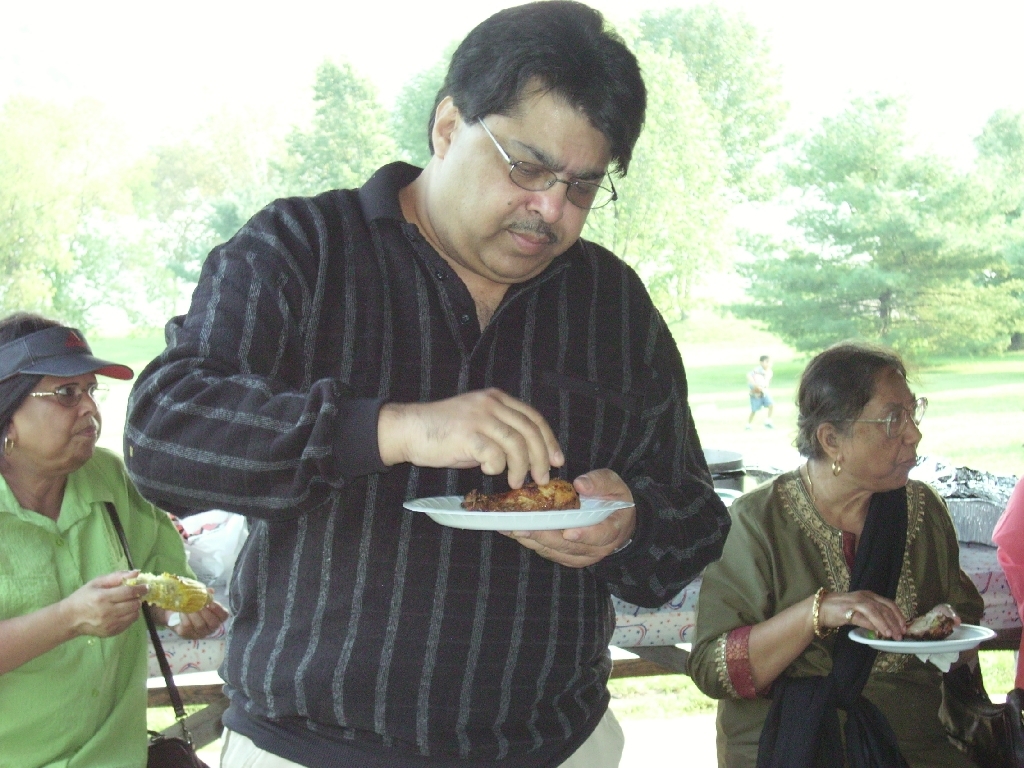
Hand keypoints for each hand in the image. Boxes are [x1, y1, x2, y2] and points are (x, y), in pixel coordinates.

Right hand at [62, 571, 147, 637]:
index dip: (140, 588)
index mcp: (103, 598)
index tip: (145, 586)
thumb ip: (117, 577)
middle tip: (135, 594)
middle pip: (134, 604)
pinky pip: (129, 623)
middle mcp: (107, 612)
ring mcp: (110, 624)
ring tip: (128, 603)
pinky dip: (130, 616)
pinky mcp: (111, 632)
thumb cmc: (83, 597)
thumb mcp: (97, 582)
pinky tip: (123, 611)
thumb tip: (136, 573)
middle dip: (138, 598)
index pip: (129, 592)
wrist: (70, 618)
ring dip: (135, 607)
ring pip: (134, 615)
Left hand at [170, 596, 228, 639]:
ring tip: (189, 606)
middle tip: (199, 604)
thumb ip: (206, 595)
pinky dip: (185, 617)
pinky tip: (183, 612)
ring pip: (200, 625)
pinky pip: (188, 627)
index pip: (223, 615)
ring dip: (194, 614)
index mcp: (218, 618)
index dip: (218, 609)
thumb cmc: (195, 607)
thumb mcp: (202, 600)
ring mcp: (200, 633)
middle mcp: (211, 628)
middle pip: (213, 623)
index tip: (211, 603)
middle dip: (205, 612)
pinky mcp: (188, 635)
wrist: (179, 618)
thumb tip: (210, 590)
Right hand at [378, 388, 563, 487]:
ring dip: (521, 467)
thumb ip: (500, 433)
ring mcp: (479, 417)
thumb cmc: (442, 432)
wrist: (408, 428)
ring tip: (516, 482)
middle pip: (530, 431)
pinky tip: (490, 472)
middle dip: (541, 458)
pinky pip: (494, 454)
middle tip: (542, 478)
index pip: (533, 417)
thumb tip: (527, 457)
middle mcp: (490, 404)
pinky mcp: (467, 433)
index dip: (549, 440)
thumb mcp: (477, 424)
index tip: (557, 459)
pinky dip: (497, 467)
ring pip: (516, 443)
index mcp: (496, 398)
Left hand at [502, 469, 635, 567]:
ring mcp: (583, 556)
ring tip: (513, 528)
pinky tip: (517, 532)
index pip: (600, 535)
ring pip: (557, 551)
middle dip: (545, 536)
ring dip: (534, 540)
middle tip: (524, 527)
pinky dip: (533, 543)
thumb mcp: (614, 484)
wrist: (617, 520)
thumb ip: (599, 482)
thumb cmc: (614, 499)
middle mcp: (598, 547)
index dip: (584, 535)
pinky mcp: (569, 558)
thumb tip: (580, 485)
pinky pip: (550, 553)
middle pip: (570, 546)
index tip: (568, 532)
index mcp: (613, 528)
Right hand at [820, 589, 907, 638]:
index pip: (888, 603)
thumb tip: (886, 627)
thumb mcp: (859, 610)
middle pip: (884, 608)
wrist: (818, 608)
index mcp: (868, 595)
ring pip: (876, 611)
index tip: (904, 626)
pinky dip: (873, 625)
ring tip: (892, 635)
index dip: (898, 615)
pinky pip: (864, 618)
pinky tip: (879, 633)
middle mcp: (864, 596)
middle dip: (895, 622)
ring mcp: (855, 602)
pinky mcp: (847, 610)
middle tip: (901, 634)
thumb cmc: (839, 610)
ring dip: (886, 624)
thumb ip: (871, 616)